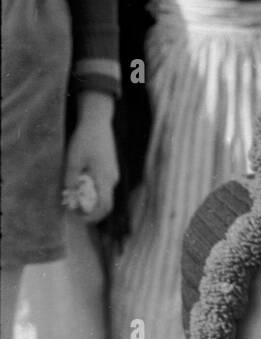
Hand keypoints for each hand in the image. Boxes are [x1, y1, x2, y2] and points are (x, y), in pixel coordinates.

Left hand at [63, 93, 118, 223]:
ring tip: (76, 194)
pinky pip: (104, 185)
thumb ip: (71, 179)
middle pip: (105, 203)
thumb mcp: (73, 159)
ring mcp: (114, 174)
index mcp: (104, 178)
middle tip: (76, 210)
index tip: (79, 217)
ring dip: (92, 199)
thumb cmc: (85, 138)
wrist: (98, 121)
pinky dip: (94, 189)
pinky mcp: (111, 168)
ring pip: (104, 194)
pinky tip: (83, 182)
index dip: (93, 216)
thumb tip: (69, 196)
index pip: (104, 206)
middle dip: (91, 210)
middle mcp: (112, 179)